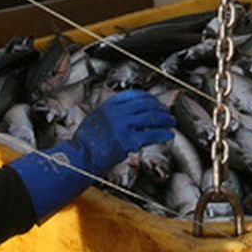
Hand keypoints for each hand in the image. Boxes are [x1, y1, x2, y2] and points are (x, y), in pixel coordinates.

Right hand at [10, 90, 174, 219]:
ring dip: (164, 119)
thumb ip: (111, 113)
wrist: (80, 157)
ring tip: (171, 122)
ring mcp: (122, 126)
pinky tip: (168, 134)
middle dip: (159, 107)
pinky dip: (162, 133)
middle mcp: (116, 112)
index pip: (133, 95)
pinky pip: (150, 134)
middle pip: (145, 104)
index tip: (154, 101)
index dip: (148, 98)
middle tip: (166, 111)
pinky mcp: (128, 140)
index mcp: (108, 105)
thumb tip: (129, 113)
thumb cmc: (86, 142)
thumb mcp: (96, 118)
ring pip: (150, 117)